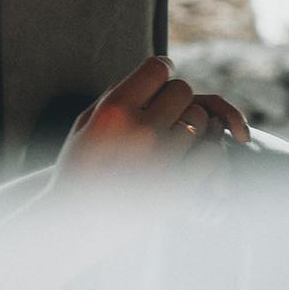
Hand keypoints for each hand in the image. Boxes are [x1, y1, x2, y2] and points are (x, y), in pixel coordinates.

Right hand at [48, 56, 243, 206]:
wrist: (75, 220)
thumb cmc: (80, 166)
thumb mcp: (86, 122)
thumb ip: (118, 95)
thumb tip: (155, 73)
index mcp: (114, 110)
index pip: (157, 69)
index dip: (160, 73)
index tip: (157, 84)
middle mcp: (140, 130)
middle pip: (182, 91)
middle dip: (175, 99)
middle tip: (164, 113)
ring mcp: (162, 159)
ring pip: (201, 119)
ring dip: (191, 125)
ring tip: (173, 138)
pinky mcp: (179, 187)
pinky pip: (212, 153)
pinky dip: (205, 153)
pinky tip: (187, 158)